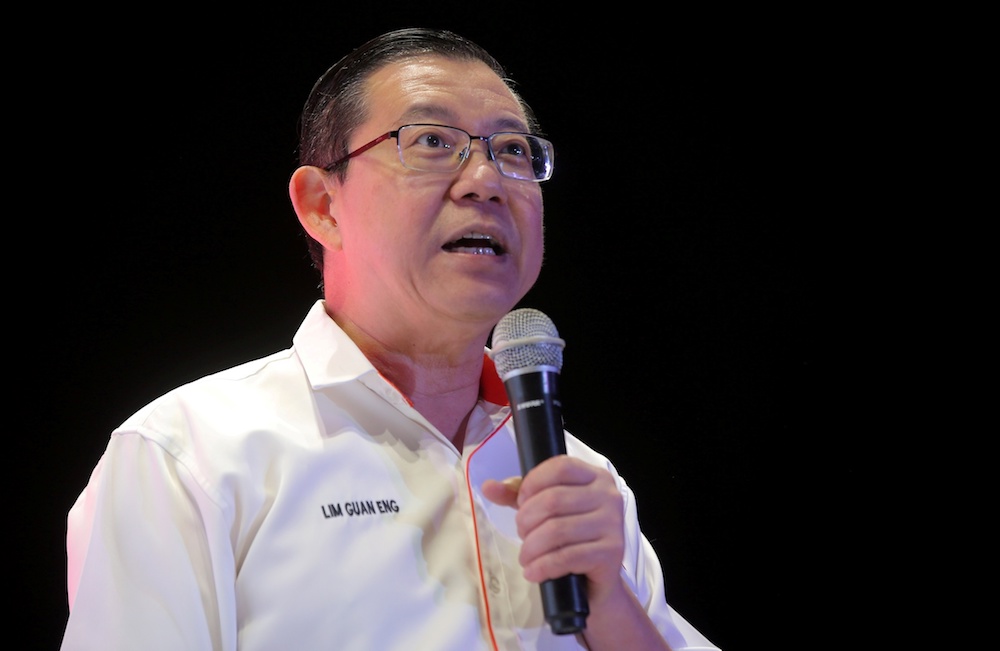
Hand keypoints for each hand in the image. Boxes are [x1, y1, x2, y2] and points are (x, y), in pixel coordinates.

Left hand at [481, 455, 625, 603]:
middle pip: (553, 499)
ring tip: (525, 557)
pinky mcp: (611, 552)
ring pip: (557, 530)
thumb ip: (518, 495)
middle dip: (526, 520)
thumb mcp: (546, 510)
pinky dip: (543, 566)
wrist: (598, 579)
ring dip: (531, 547)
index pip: (560, 467)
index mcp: (595, 477)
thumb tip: (488, 486)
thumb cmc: (572, 537)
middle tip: (521, 534)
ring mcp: (613, 524)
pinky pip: (568, 557)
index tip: (521, 502)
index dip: (532, 483)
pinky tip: (533, 572)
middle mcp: (608, 496)